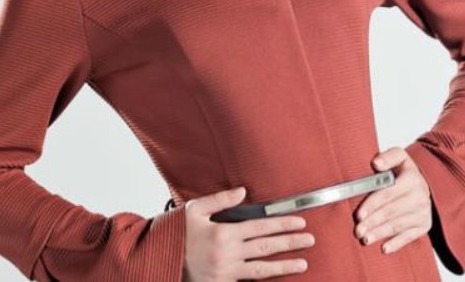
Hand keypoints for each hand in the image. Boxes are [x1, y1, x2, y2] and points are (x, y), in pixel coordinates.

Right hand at [181, 185, 314, 280]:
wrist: (154, 261)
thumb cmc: (174, 234)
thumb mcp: (194, 210)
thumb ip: (221, 200)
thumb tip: (243, 191)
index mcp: (222, 233)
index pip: (261, 227)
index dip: (283, 224)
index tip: (300, 222)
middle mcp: (226, 255)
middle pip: (266, 248)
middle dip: (291, 243)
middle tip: (310, 240)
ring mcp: (224, 273)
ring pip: (261, 270)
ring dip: (283, 266)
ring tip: (302, 264)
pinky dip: (262, 280)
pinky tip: (276, 278)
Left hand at [354, 147, 431, 254]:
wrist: (424, 184)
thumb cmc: (405, 173)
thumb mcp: (399, 157)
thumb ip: (388, 157)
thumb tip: (376, 163)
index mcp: (412, 178)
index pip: (388, 193)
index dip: (372, 204)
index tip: (359, 214)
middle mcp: (420, 196)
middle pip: (391, 212)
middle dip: (372, 222)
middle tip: (358, 230)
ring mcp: (423, 212)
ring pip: (397, 226)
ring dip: (380, 234)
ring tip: (365, 239)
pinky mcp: (424, 225)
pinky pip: (409, 237)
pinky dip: (396, 243)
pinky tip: (384, 248)